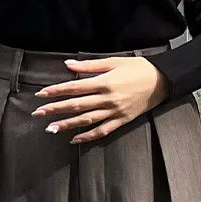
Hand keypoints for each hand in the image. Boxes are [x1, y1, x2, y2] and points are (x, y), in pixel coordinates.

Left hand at [31, 56, 171, 142]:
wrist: (163, 81)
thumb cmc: (139, 68)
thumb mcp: (114, 61)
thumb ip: (90, 65)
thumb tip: (68, 65)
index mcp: (105, 82)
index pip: (74, 87)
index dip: (56, 92)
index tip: (41, 95)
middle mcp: (108, 99)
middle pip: (76, 105)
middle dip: (55, 109)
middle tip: (38, 114)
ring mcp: (114, 112)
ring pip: (86, 121)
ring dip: (67, 125)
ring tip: (50, 129)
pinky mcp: (122, 121)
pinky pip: (102, 131)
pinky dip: (88, 136)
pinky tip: (74, 140)